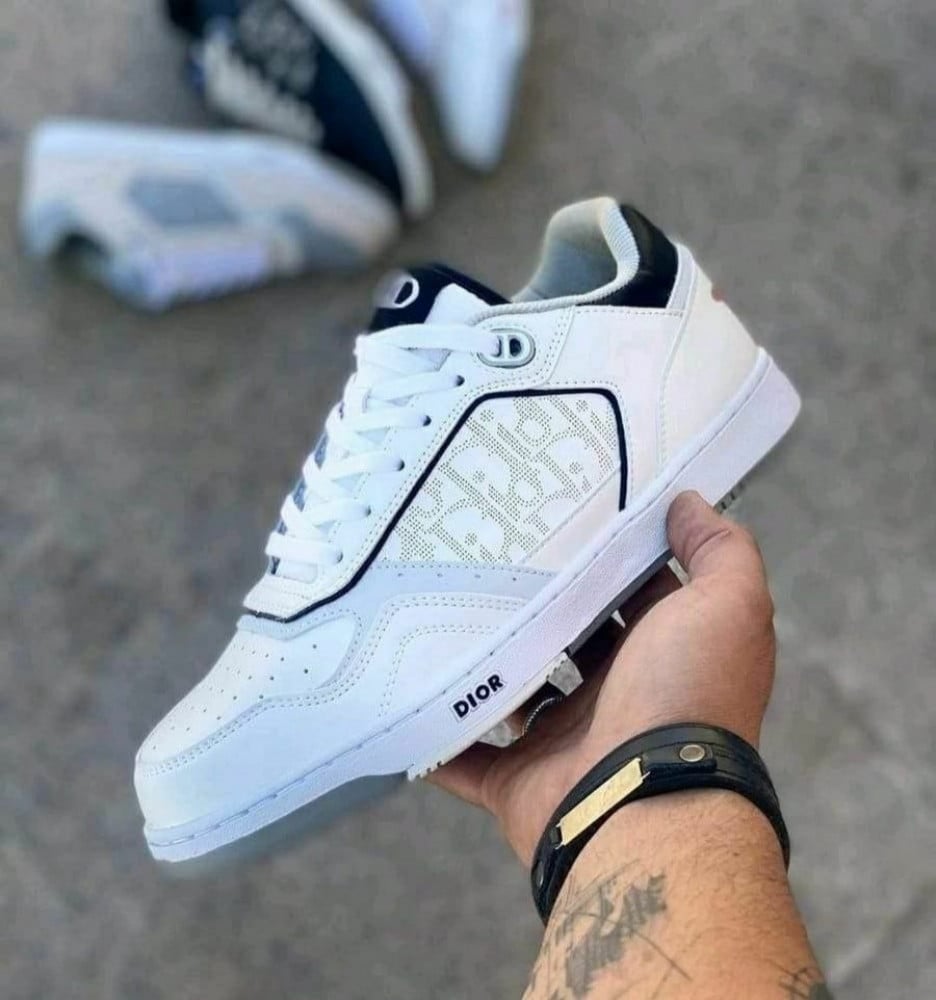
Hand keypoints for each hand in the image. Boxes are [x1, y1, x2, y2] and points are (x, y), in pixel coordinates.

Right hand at [428, 491, 777, 864]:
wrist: (645, 807)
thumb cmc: (687, 695)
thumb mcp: (727, 604)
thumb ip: (720, 549)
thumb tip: (690, 503)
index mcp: (662, 657)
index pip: (632, 595)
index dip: (606, 556)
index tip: (564, 512)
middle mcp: (617, 699)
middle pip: (567, 639)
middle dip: (537, 603)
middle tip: (489, 554)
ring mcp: (564, 744)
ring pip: (513, 693)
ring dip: (484, 664)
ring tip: (440, 609)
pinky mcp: (517, 782)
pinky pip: (466, 756)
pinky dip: (441, 737)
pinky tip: (409, 694)